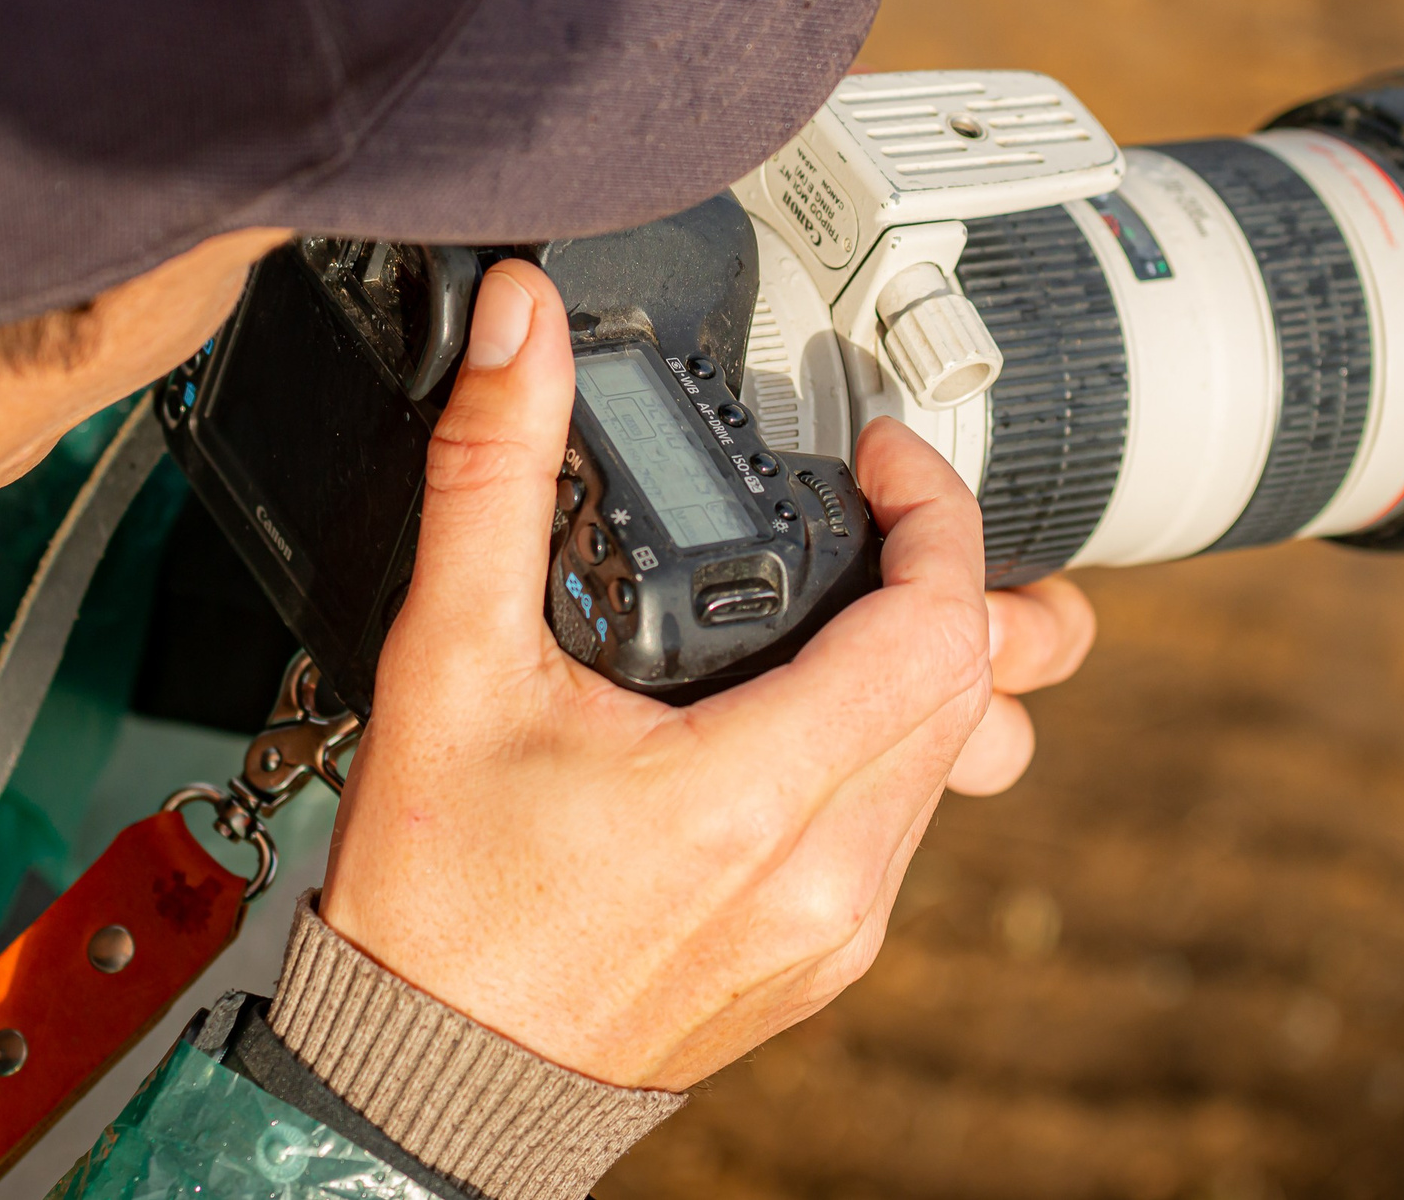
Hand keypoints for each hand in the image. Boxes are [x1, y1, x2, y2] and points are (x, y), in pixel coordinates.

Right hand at [316, 261, 1093, 1089]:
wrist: (421, 1072)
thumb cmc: (434, 893)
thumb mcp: (447, 661)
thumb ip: (492, 475)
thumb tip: (520, 330)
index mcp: (750, 794)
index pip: (943, 629)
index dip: (940, 515)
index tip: (883, 466)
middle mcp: (826, 871)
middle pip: (981, 686)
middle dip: (953, 576)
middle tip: (881, 517)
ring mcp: (839, 927)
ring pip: (964, 759)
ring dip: (933, 663)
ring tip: (855, 604)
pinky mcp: (830, 959)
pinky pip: (914, 826)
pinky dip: (894, 744)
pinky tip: (809, 712)